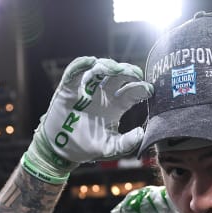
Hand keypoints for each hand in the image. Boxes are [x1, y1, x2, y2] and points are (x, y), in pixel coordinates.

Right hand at [22, 56, 152, 183]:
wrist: (61, 150)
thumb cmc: (87, 147)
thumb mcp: (110, 148)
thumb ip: (126, 143)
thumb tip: (141, 134)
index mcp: (116, 106)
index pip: (131, 92)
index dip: (141, 89)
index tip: (149, 90)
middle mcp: (103, 95)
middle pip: (118, 77)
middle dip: (127, 72)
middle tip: (136, 73)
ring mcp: (86, 91)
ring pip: (99, 71)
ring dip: (107, 66)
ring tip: (115, 69)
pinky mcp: (68, 90)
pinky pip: (74, 73)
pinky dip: (81, 65)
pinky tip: (90, 61)